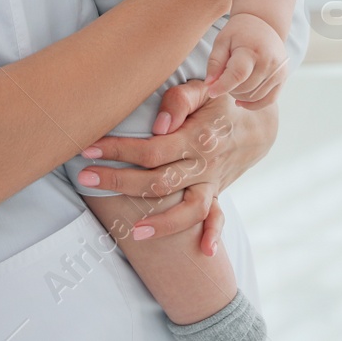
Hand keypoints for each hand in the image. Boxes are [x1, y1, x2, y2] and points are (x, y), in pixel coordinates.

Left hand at [76, 82, 276, 254]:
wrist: (256, 122)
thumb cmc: (218, 102)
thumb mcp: (202, 89)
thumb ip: (180, 101)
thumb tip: (159, 126)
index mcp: (196, 138)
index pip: (152, 150)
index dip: (119, 150)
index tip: (90, 148)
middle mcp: (204, 165)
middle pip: (159, 183)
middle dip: (119, 183)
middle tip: (85, 178)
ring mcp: (211, 183)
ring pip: (188, 210)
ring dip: (161, 224)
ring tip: (132, 231)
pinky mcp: (217, 193)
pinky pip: (218, 218)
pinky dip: (214, 234)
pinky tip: (204, 251)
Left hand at [204, 13, 287, 109]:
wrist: (263, 23)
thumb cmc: (239, 32)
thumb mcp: (222, 41)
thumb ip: (215, 63)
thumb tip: (210, 85)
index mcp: (252, 51)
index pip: (237, 75)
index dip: (223, 86)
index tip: (211, 92)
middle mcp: (269, 62)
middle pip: (245, 88)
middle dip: (229, 89)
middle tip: (222, 79)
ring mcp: (278, 70)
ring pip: (254, 97)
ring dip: (240, 96)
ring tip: (232, 84)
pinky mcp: (282, 77)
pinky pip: (269, 100)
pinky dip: (254, 105)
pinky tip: (241, 102)